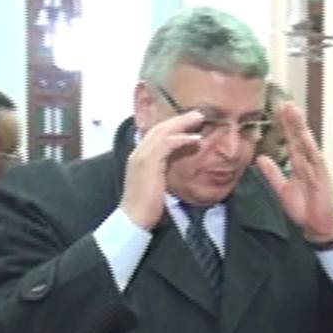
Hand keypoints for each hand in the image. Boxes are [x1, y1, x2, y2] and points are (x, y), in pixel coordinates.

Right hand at [121, 110, 203, 229]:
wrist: (133, 218)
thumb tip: (178, 166)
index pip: (156, 135)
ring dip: (182, 123)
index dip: (173, 126)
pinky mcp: (148, 162)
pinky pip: (167, 143)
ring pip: (163, 131)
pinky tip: (195, 138)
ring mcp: (141, 155)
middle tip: (197, 114)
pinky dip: (182, 139)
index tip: (189, 123)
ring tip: (198, 118)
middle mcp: (138, 152)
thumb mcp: (157, 184)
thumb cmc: (146, 206)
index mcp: (139, 157)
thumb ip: (164, 171)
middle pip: (159, 128)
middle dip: (179, 119)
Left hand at [255, 102, 332, 243]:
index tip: (276, 110)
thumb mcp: (282, 189)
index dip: (283, 125)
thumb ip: (273, 174)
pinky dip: (310, 147)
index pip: (290, 140)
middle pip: (298, 137)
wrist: (318, 226)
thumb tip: (261, 158)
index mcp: (299, 164)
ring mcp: (316, 167)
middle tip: (283, 103)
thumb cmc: (305, 209)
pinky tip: (305, 136)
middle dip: (291, 120)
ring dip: (300, 127)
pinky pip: (315, 159)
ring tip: (293, 111)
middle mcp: (308, 162)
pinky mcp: (322, 176)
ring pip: (306, 143)